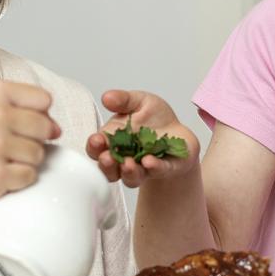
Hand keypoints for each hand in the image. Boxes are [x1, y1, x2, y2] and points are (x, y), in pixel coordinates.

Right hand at [0, 80, 60, 206]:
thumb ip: (23, 109)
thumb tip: (57, 129)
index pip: (44, 100)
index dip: (36, 114)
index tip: (17, 123)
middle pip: (44, 128)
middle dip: (32, 139)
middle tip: (6, 144)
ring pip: (39, 154)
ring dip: (24, 160)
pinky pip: (28, 176)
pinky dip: (17, 179)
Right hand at [85, 90, 200, 187]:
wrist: (180, 134)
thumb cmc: (155, 119)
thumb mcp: (139, 102)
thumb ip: (122, 100)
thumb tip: (106, 97)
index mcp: (114, 141)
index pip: (97, 148)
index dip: (94, 146)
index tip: (96, 141)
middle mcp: (124, 159)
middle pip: (109, 168)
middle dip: (106, 165)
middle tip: (107, 158)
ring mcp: (143, 168)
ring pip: (130, 177)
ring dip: (128, 172)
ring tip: (129, 164)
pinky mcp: (164, 169)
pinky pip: (158, 171)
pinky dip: (154, 167)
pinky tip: (150, 162)